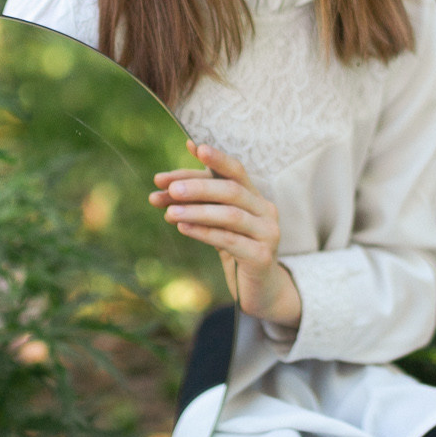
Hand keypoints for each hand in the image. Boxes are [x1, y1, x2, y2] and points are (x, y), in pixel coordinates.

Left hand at [150, 141, 301, 326]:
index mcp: (255, 197)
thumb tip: (171, 171)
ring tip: (168, 211)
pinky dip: (204, 232)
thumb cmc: (235, 248)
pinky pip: (229, 240)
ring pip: (230, 215)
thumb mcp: (217, 221)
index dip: (216, 158)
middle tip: (170, 189)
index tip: (192, 147)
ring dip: (197, 210)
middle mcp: (266, 211)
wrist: (259, 289)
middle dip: (198, 186)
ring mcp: (267, 234)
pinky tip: (183, 227)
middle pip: (232, 190)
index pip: (236, 171)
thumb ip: (200, 197)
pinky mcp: (261, 257)